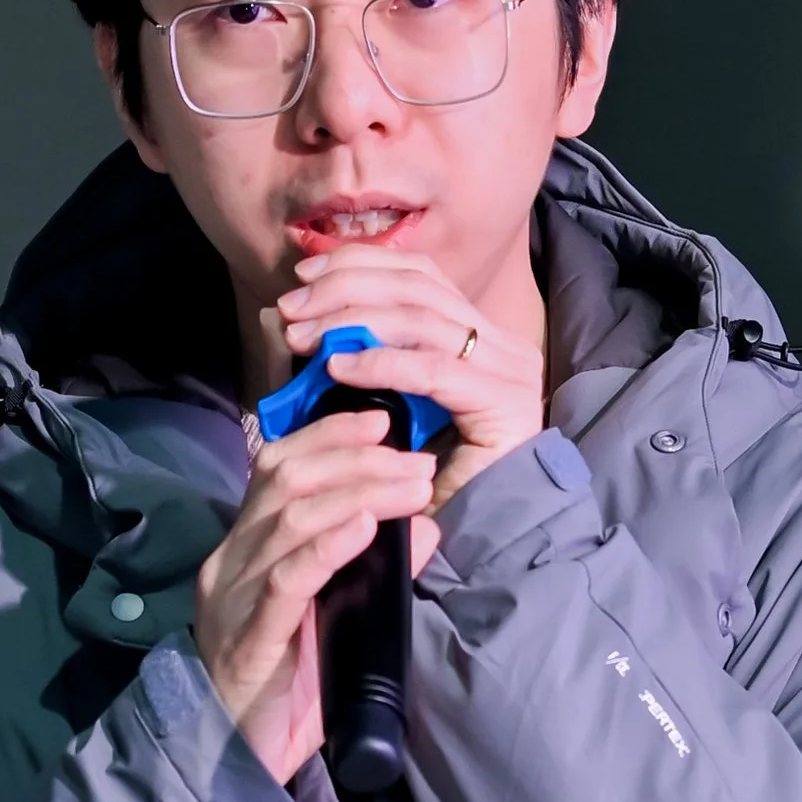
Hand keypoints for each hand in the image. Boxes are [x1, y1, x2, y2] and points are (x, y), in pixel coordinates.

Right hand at [193, 410, 436, 786]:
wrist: (234, 761)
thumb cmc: (285, 690)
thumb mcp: (333, 618)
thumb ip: (372, 572)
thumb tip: (426, 527)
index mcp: (245, 549)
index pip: (278, 466)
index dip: (330, 436)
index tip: (383, 423)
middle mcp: (232, 561)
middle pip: (287, 479)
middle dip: (358, 459)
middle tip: (416, 462)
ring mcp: (236, 596)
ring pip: (290, 518)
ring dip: (360, 492)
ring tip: (411, 487)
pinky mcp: (250, 637)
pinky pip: (287, 578)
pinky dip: (330, 545)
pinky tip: (365, 527)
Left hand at [273, 249, 542, 512]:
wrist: (484, 538)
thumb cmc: (428, 477)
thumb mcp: (386, 405)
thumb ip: (355, 359)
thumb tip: (291, 321)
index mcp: (481, 333)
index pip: (420, 274)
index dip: (360, 263)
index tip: (305, 273)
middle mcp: (502, 343)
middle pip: (418, 286)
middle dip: (346, 288)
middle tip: (292, 307)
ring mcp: (510, 370)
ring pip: (422, 318)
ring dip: (353, 322)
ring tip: (303, 337)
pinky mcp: (506, 402)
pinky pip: (433, 370)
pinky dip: (381, 363)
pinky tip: (338, 367)